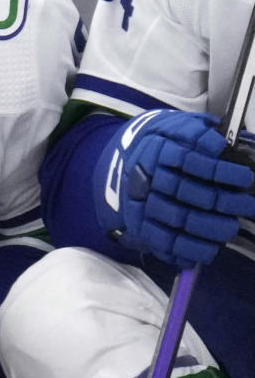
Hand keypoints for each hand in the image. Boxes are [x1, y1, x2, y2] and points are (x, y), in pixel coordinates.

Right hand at [95, 109, 254, 267]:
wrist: (133, 164)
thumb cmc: (166, 147)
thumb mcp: (177, 128)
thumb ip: (197, 131)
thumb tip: (219, 142)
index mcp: (156, 147)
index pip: (189, 159)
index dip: (218, 170)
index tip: (245, 176)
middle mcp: (146, 174)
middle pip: (184, 190)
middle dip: (222, 200)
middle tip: (248, 205)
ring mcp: (142, 201)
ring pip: (176, 216)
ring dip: (209, 226)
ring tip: (232, 226)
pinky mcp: (141, 225)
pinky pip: (164, 242)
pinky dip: (189, 249)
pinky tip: (211, 249)